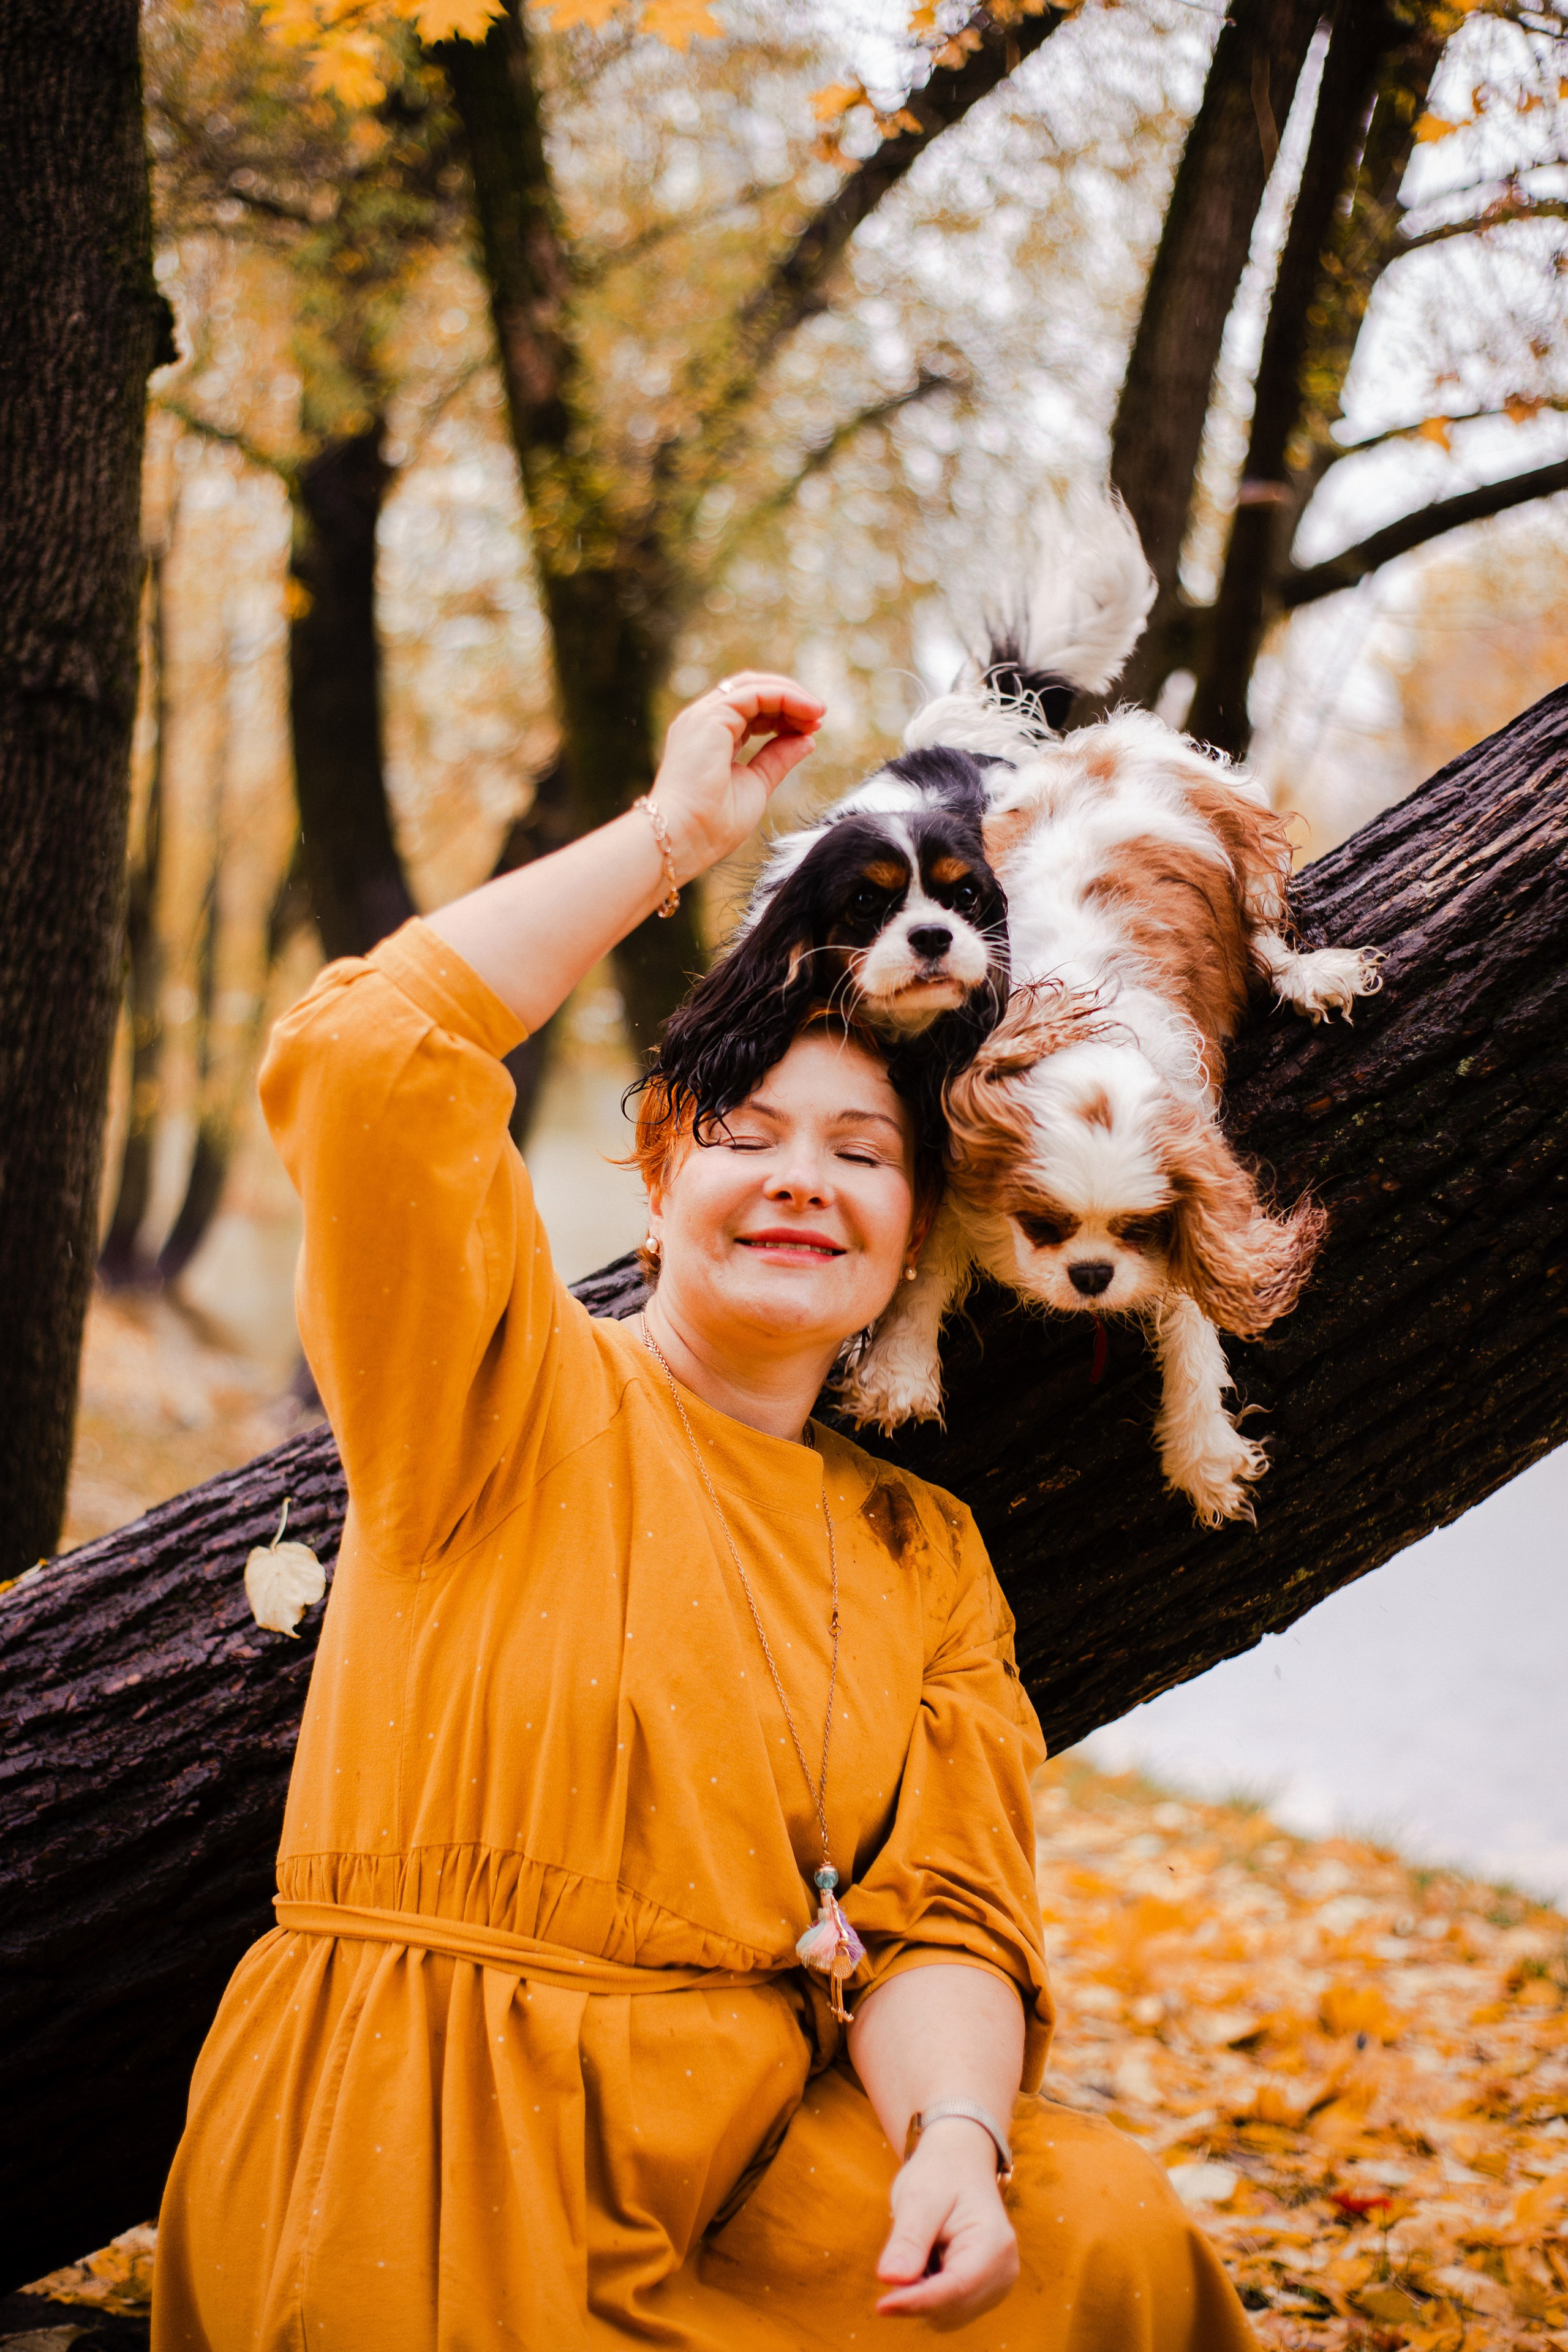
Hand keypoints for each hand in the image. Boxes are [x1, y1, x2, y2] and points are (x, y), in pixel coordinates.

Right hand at [651, 671, 822, 879]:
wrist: (684, 838)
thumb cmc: (712, 825)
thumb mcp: (756, 785)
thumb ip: (778, 759)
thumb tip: (807, 740)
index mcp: (709, 737)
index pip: (749, 708)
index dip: (782, 713)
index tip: (811, 729)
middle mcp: (702, 721)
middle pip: (751, 690)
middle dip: (788, 698)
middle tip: (818, 717)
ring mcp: (703, 716)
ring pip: (753, 685)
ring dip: (790, 695)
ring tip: (817, 714)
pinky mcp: (711, 717)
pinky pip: (755, 693)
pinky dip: (785, 697)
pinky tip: (807, 713)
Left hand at [874, 2118, 1018, 2326]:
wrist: (960, 2163)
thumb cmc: (940, 2173)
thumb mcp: (919, 2196)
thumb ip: (908, 2239)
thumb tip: (888, 2279)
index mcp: (994, 2242)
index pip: (956, 2287)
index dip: (916, 2301)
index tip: (880, 2306)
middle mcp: (1004, 2270)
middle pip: (951, 2307)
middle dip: (917, 2294)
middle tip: (899, 2253)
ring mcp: (997, 2284)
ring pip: (947, 2315)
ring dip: (922, 2294)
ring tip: (919, 2249)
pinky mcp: (984, 2291)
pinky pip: (948, 2310)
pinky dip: (929, 2294)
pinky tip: (926, 2261)